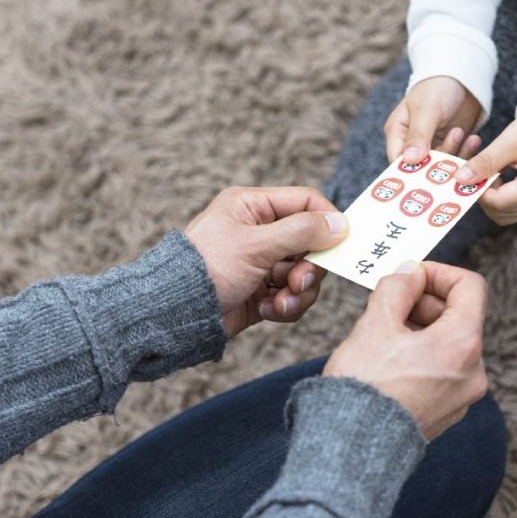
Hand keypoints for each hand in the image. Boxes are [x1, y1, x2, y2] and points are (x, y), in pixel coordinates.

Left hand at [185, 187, 347, 337]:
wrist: (175, 315)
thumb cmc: (206, 269)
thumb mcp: (256, 245)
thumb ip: (301, 232)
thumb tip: (341, 223)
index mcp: (252, 206)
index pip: (305, 202)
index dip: (326, 221)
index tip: (341, 244)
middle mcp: (259, 231)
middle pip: (310, 243)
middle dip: (309, 268)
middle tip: (297, 282)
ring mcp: (261, 263)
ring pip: (303, 273)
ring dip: (297, 292)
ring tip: (278, 303)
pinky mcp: (260, 292)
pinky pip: (290, 296)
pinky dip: (284, 306)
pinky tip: (265, 311)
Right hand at [323, 261, 488, 439]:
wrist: (350, 447)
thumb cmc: (364, 384)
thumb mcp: (376, 322)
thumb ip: (398, 288)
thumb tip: (411, 273)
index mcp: (463, 344)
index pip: (469, 287)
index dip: (439, 273)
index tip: (410, 276)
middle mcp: (473, 372)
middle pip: (459, 316)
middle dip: (423, 303)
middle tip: (387, 304)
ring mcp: (462, 397)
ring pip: (447, 344)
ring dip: (419, 329)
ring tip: (382, 335)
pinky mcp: (446, 413)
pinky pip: (441, 371)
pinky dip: (421, 356)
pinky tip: (388, 362)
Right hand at [384, 76, 483, 163]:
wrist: (462, 77)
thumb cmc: (436, 87)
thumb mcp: (426, 110)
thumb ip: (418, 135)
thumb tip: (409, 160)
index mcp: (398, 133)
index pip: (398, 162)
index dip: (410, 173)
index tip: (425, 178)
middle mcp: (413, 143)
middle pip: (421, 168)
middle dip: (436, 168)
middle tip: (452, 164)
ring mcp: (433, 146)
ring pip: (441, 165)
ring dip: (454, 155)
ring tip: (462, 134)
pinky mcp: (451, 146)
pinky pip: (457, 158)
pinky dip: (466, 152)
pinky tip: (474, 139)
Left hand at [454, 108, 516, 224]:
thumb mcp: (509, 141)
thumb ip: (484, 162)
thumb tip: (460, 179)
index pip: (498, 202)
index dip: (478, 190)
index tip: (467, 172)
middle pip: (499, 212)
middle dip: (482, 195)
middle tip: (475, 172)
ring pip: (503, 214)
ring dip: (489, 197)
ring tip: (489, 172)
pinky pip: (511, 209)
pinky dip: (499, 197)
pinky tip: (498, 177)